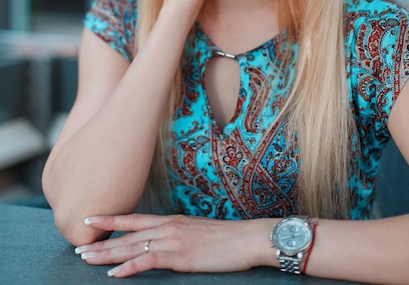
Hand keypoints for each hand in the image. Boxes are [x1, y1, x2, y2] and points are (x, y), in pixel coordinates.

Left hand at [75, 213, 267, 276]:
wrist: (245, 238)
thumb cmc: (225, 239)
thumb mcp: (196, 232)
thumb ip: (176, 235)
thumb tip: (163, 243)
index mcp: (171, 221)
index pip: (134, 218)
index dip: (111, 219)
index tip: (91, 218)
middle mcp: (167, 227)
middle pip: (127, 234)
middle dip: (101, 241)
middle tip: (78, 246)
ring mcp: (172, 240)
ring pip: (132, 247)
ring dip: (107, 254)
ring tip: (86, 259)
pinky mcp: (179, 256)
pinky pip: (148, 261)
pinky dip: (129, 268)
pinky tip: (114, 274)